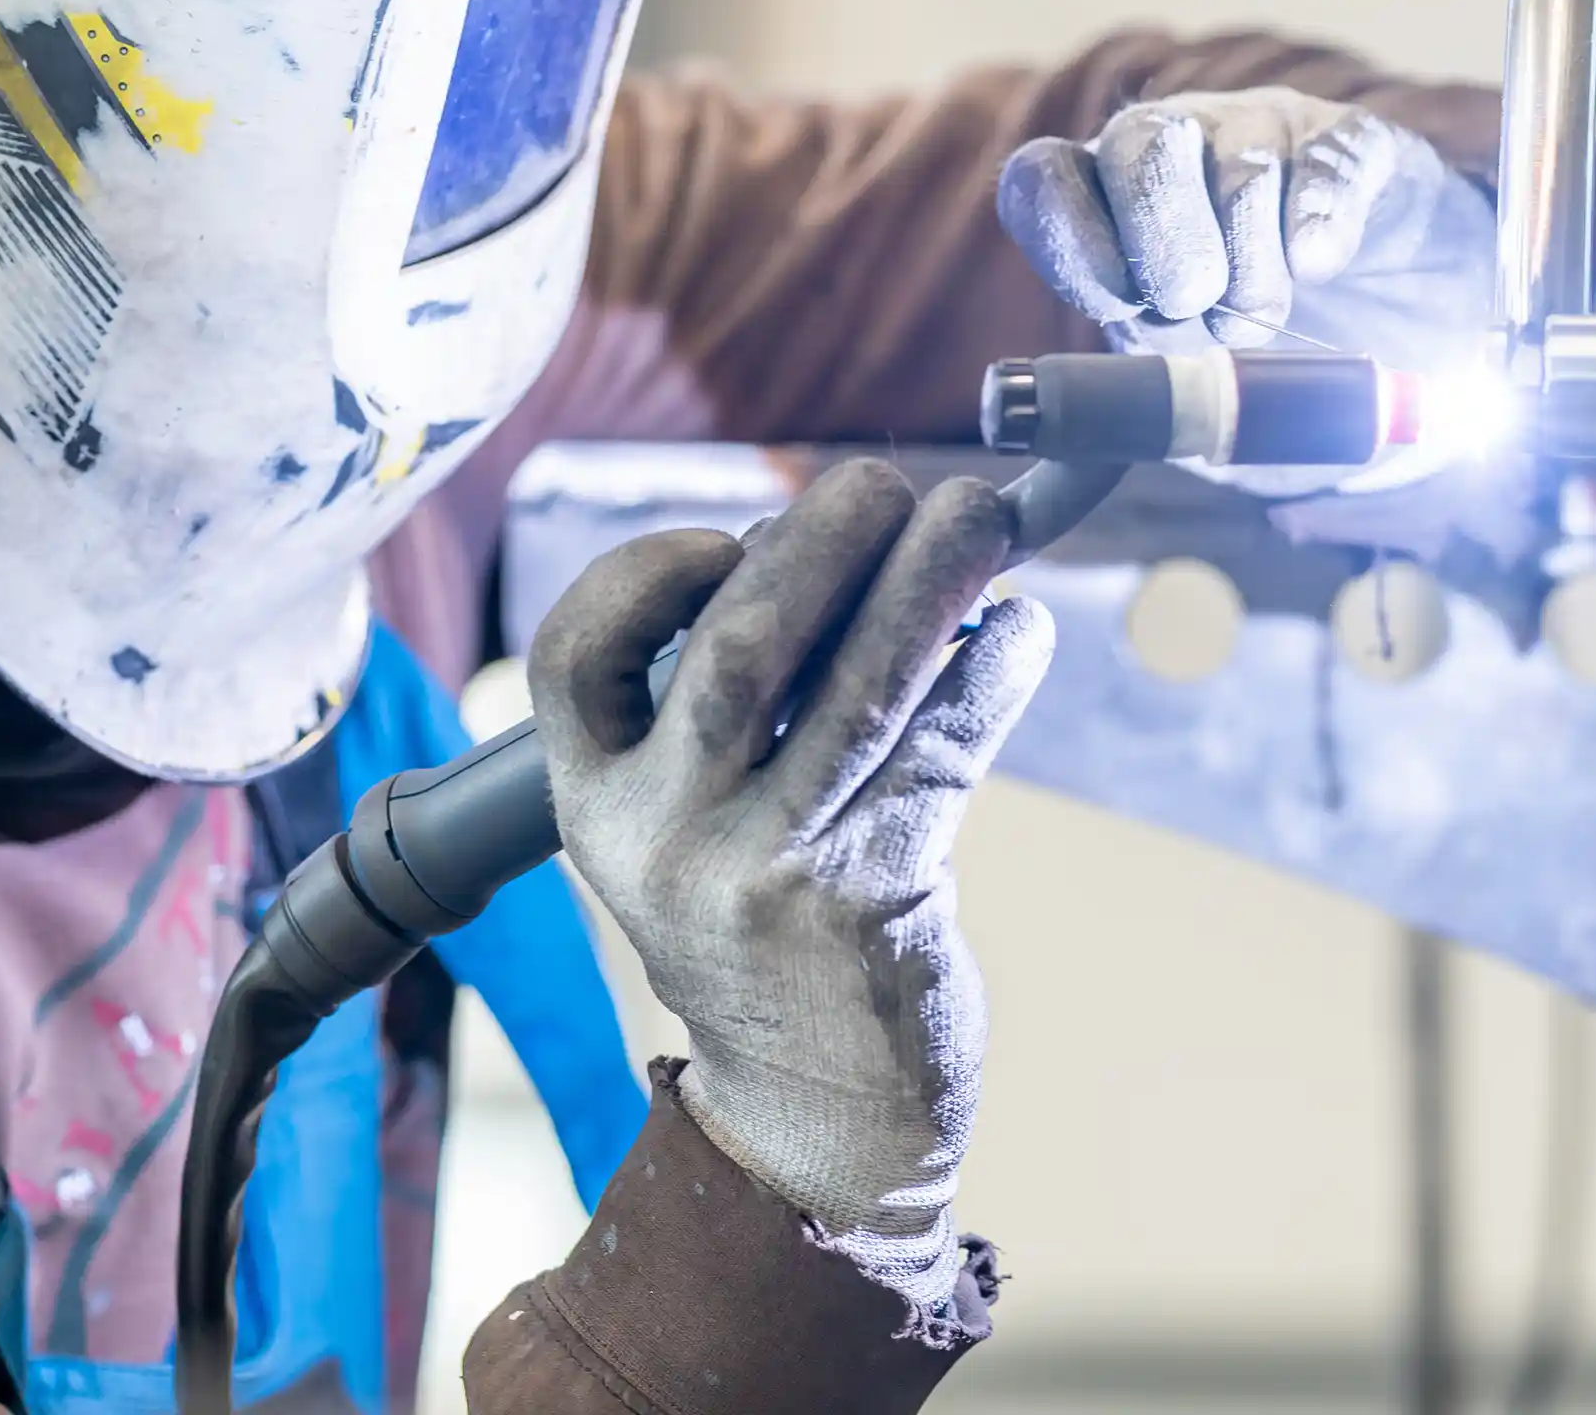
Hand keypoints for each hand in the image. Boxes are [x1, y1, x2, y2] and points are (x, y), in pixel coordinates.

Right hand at [530, 460, 1046, 1321]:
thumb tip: (841, 539)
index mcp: (593, 811)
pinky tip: (1021, 629)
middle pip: (738, 647)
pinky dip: (991, 669)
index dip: (641, 574)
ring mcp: (772, 872)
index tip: (722, 538)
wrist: (814, 1113)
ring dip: (932, 578)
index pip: (574, 659)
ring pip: (859, 687)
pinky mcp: (876, 897)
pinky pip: (945, 749)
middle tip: (886, 483)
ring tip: (981, 516)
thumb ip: (725, 704)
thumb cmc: (757, 921)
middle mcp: (667, 841)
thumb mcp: (689, 827)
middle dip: (821, 539)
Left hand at [999, 87, 1494, 370]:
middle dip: (1163, 244)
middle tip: (1194, 309)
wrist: (1397, 341)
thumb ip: (1146, 385)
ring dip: (1249, 259)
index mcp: (1105, 205)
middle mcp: (1173, 147)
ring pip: (1235, 160)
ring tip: (1260, 319)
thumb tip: (1114, 394)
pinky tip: (1318, 264)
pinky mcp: (1351, 141)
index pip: (1043, 178)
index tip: (1113, 304)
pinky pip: (1327, 160)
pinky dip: (1319, 221)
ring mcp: (1261, 131)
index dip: (1066, 236)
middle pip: (1138, 143)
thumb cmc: (1260, 360)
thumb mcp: (1187, 386)